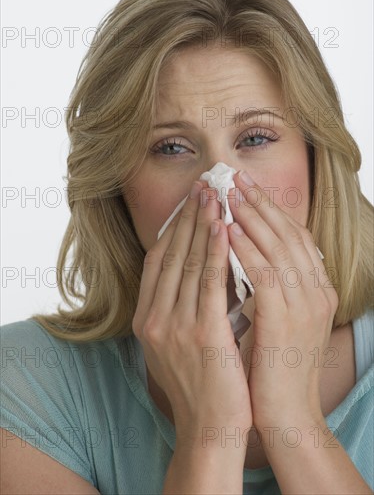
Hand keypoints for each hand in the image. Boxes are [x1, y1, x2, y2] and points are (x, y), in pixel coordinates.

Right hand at [132, 180, 251, 448]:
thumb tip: (199, 266)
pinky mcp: (200, 334)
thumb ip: (179, 306)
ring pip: (188, 262)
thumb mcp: (177, 342)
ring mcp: (173, 326)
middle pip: (170, 255)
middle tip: (202, 185)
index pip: (157, 261)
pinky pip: (208, 283)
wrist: (208, 427)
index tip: (187, 202)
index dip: (172, 228)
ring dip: (201, 225)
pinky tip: (223, 227)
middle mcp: (153, 318)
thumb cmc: (199, 384)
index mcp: (145, 319)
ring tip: (213, 195)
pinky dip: (214, 251)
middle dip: (187, 217)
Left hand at [226, 171, 338, 431]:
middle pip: (288, 233)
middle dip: (258, 202)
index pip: (295, 236)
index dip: (271, 208)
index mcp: (318, 290)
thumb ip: (269, 287)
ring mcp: (305, 305)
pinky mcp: (286, 321)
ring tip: (226, 193)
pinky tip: (227, 230)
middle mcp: (318, 292)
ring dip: (250, 216)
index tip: (246, 187)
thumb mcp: (278, 319)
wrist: (286, 415)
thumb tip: (243, 254)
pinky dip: (246, 249)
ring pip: (278, 246)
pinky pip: (265, 274)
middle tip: (233, 177)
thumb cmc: (274, 366)